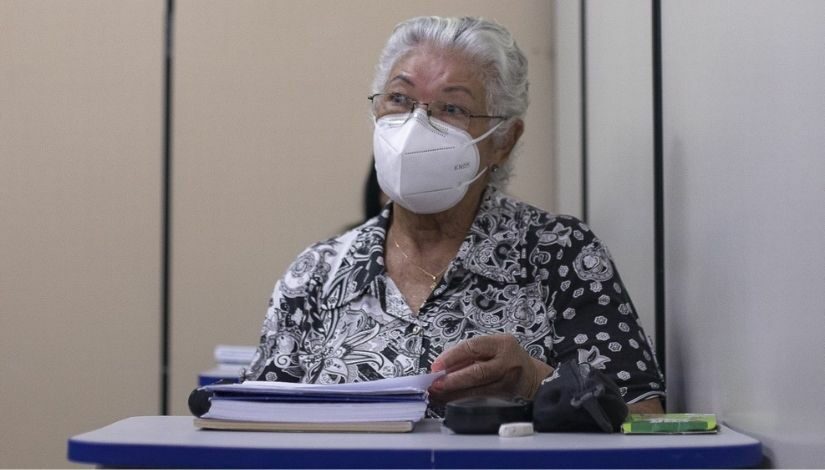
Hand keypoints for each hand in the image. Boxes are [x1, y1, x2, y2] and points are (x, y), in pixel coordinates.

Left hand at [428, 334, 553, 404]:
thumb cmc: (507, 358)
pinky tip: (448, 399)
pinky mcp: (504, 396)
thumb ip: (470, 354)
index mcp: (502, 344)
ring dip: (454, 392)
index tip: (436, 366)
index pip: (473, 347)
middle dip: (453, 379)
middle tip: (435, 383)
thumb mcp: (493, 347)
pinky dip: (461, 398)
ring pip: (478, 388)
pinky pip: (479, 397)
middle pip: (477, 371)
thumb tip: (442, 367)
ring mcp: (507, 381)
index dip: (452, 357)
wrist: (532, 377)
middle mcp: (506, 362)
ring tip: (437, 393)